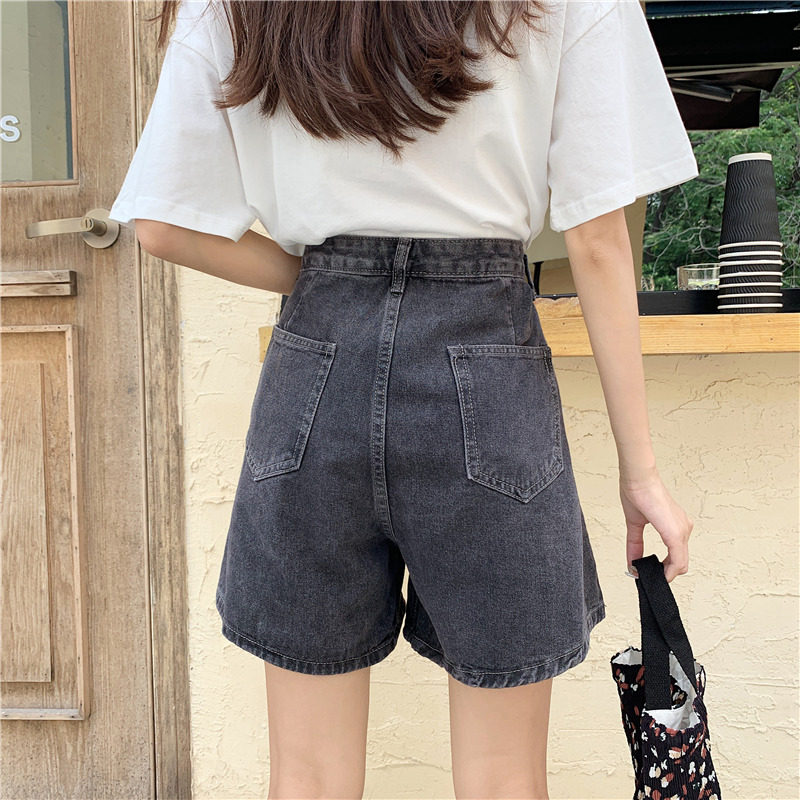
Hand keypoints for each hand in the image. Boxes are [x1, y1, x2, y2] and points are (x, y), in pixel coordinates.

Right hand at [619, 466, 693, 582]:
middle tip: (646, 575)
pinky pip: (677, 561)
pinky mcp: (676, 534)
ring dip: (665, 574)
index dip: (663, 568)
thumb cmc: (637, 492)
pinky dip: (667, 571)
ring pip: (680, 565)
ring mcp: (682, 531)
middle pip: (680, 563)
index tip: (646, 571)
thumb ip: (635, 544)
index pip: (675, 555)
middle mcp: (683, 528)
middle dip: (664, 573)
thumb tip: (631, 562)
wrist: (638, 479)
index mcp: (676, 525)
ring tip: (648, 575)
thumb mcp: (634, 524)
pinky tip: (655, 573)